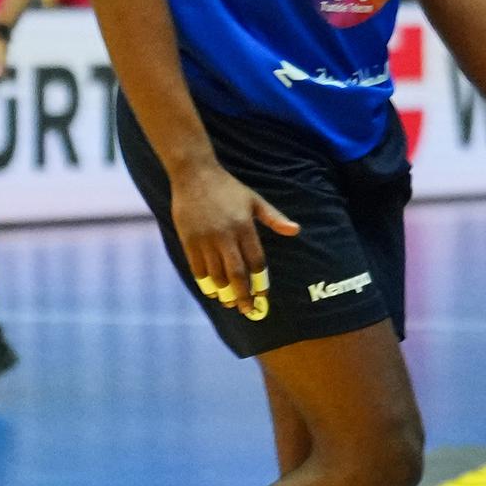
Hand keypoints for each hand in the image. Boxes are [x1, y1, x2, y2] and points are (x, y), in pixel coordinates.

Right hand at [169, 155, 297, 320]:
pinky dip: (205, 284)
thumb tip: (296, 230)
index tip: (263, 296)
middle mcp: (225, 235)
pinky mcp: (189, 241)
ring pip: (216, 275)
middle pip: (236, 273)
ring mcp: (205, 239)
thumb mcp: (254, 200)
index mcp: (244, 226)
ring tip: (231, 304)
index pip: (255, 261)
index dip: (260, 282)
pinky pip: (197, 269)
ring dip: (224, 293)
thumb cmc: (228, 188)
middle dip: (243, 295)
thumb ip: (274, 218)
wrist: (194, 175)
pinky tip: (213, 292)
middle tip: (249, 310)